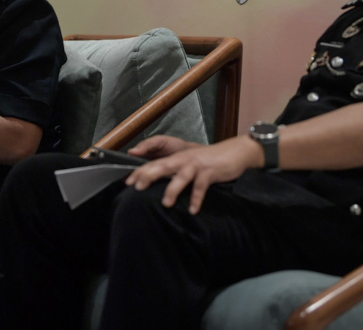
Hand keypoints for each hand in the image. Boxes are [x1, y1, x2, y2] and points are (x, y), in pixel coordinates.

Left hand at [124, 137, 261, 214]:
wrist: (234, 152)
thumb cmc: (209, 161)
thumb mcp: (190, 164)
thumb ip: (176, 171)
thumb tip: (160, 184)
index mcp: (177, 159)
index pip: (154, 163)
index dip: (140, 172)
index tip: (128, 183)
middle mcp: (184, 160)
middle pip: (162, 166)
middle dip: (149, 176)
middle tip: (137, 187)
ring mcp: (197, 165)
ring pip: (181, 176)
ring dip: (173, 189)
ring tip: (166, 203)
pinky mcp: (210, 172)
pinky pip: (202, 186)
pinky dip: (197, 198)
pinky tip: (193, 210)